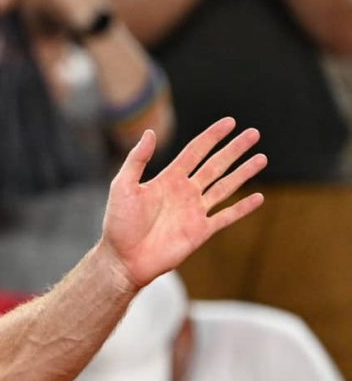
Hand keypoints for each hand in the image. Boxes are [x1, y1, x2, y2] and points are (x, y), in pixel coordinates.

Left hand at [100, 118, 265, 287]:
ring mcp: (194, 211)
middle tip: (254, 133)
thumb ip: (137, 159)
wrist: (123, 259)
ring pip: (225, 187)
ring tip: (261, 158)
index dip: (212, 136)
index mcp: (168, 179)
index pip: (195, 151)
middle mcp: (184, 192)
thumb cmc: (118, 223)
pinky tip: (258, 198)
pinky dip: (243, 208)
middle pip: (215, 165)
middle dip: (234, 149)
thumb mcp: (123, 186)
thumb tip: (150, 132)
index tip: (230, 122)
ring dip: (243, 173)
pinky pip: (226, 217)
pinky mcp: (200, 232)